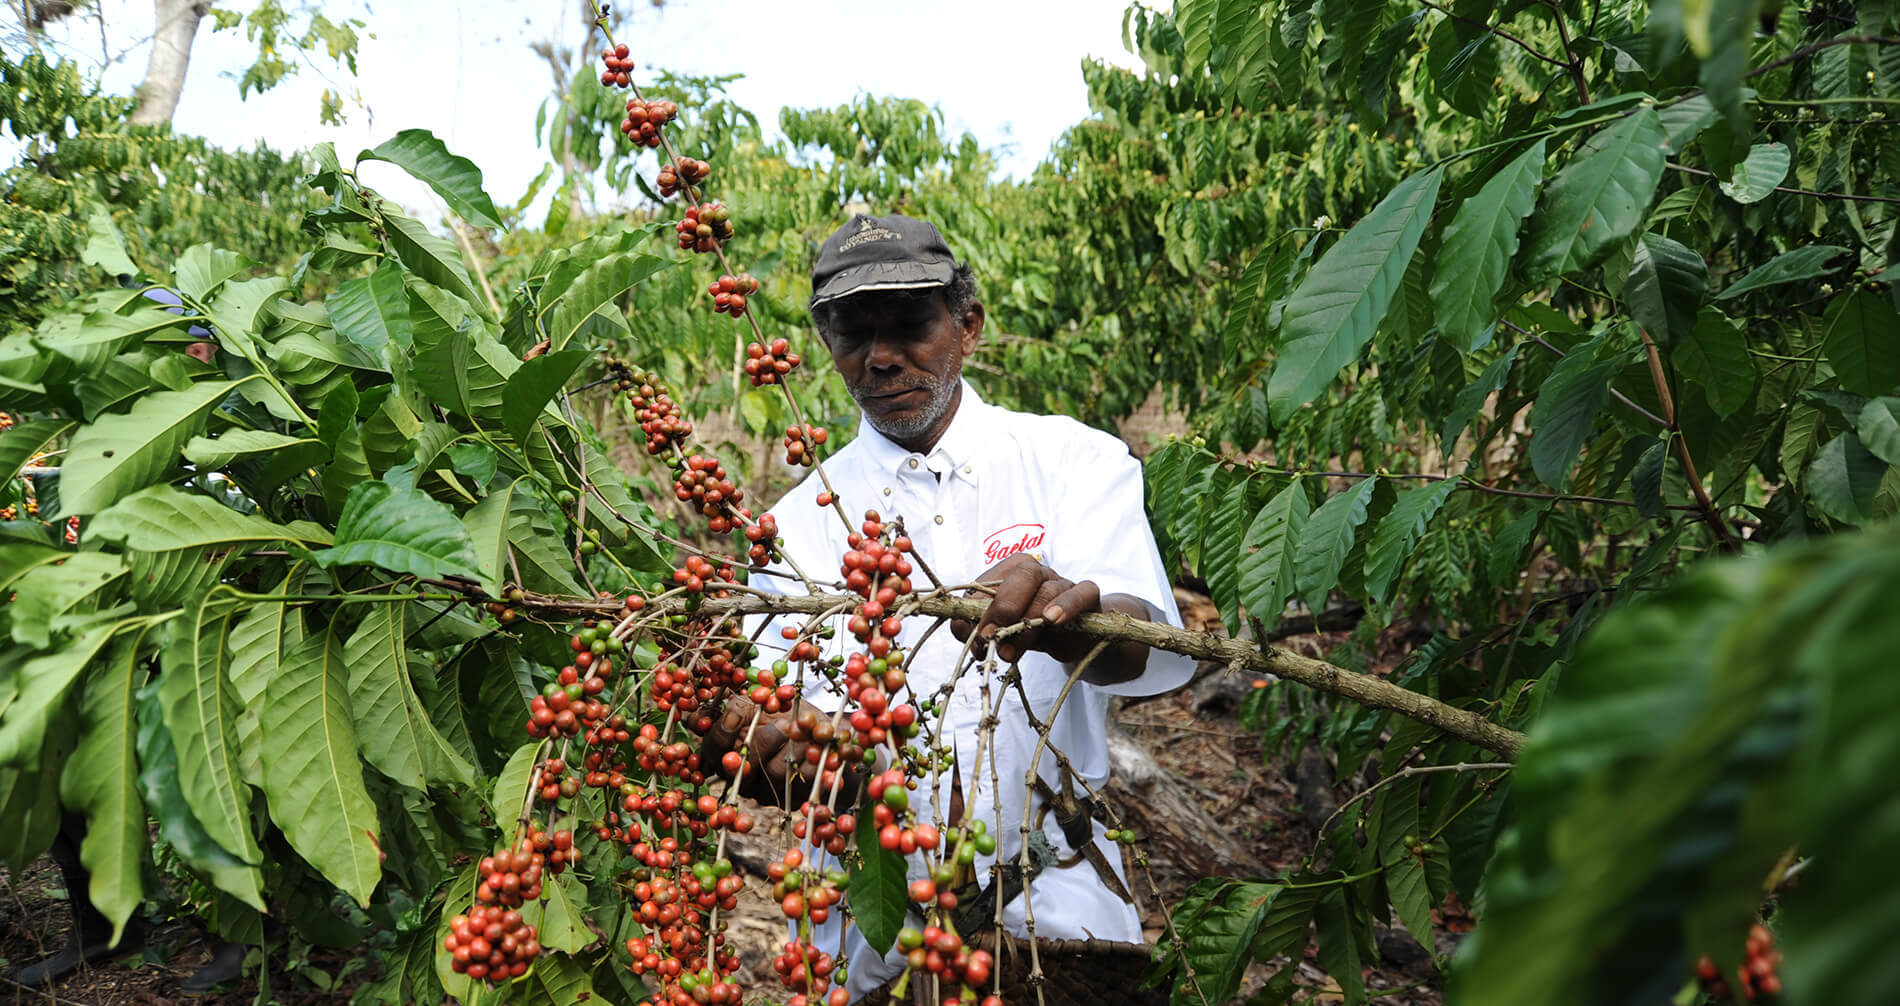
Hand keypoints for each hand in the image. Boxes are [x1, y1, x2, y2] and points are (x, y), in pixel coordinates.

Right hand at [699, 696, 862, 804]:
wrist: (821, 737)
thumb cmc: (787, 715)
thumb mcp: (764, 704)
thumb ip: (742, 706)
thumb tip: (716, 708)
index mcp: (727, 750)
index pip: (713, 746)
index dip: (722, 732)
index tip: (737, 715)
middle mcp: (740, 775)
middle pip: (741, 765)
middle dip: (764, 741)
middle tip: (784, 724)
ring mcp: (764, 790)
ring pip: (774, 772)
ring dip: (794, 747)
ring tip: (810, 733)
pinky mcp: (789, 799)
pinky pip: (802, 782)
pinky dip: (814, 762)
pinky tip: (821, 751)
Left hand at [950, 554, 1102, 662]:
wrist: (1075, 637)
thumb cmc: (1033, 629)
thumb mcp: (1003, 631)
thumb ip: (977, 628)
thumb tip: (960, 628)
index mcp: (1012, 573)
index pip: (993, 578)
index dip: (980, 604)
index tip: (973, 633)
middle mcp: (1039, 572)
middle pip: (1024, 574)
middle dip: (1003, 607)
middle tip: (990, 636)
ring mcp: (1064, 581)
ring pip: (1049, 590)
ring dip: (1029, 620)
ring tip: (1011, 650)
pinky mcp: (1087, 596)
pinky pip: (1081, 593)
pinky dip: (1067, 605)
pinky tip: (1053, 621)